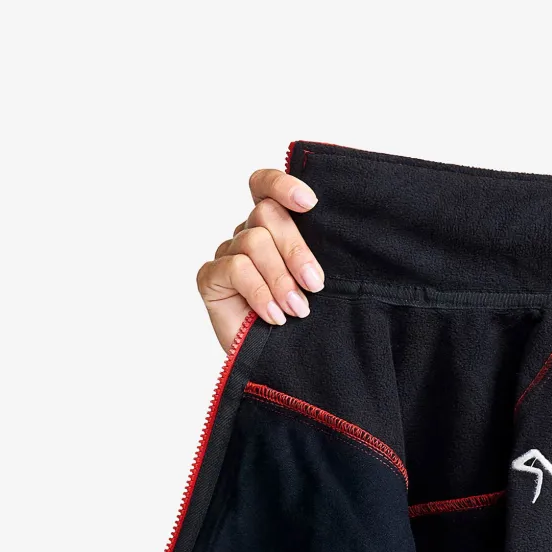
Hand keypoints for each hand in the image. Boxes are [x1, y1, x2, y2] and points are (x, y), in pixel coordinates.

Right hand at [196, 169, 326, 350]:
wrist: (282, 366)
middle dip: (296, 250)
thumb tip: (340, 238)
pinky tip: (274, 316)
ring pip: (254, 242)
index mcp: (275, 227)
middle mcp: (249, 234)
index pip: (266, 187)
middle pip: (267, 215)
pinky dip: (259, 292)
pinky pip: (235, 269)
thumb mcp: (317, 286)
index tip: (309, 203)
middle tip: (315, 285)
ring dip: (280, 278)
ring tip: (297, 309)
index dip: (282, 185)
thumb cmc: (304, 323)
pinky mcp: (211, 278)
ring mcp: (227, 254)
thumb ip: (318, 258)